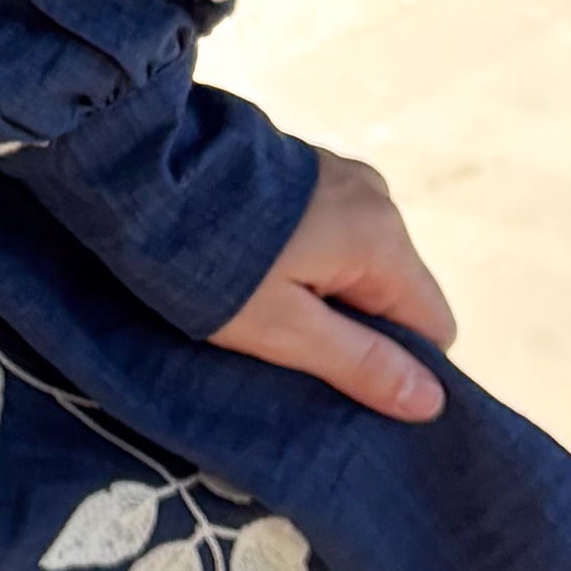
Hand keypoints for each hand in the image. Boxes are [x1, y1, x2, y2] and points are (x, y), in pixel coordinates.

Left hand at [209, 150, 455, 422]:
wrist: (136, 168)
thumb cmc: (203, 258)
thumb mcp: (281, 328)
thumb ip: (360, 365)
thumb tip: (431, 402)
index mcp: (382, 238)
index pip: (433, 327)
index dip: (397, 366)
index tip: (341, 381)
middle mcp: (375, 197)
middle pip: (394, 293)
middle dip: (351, 328)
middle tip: (286, 344)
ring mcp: (339, 176)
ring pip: (358, 263)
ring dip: (321, 292)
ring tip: (258, 303)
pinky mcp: (304, 168)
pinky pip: (329, 231)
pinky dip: (303, 258)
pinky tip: (251, 266)